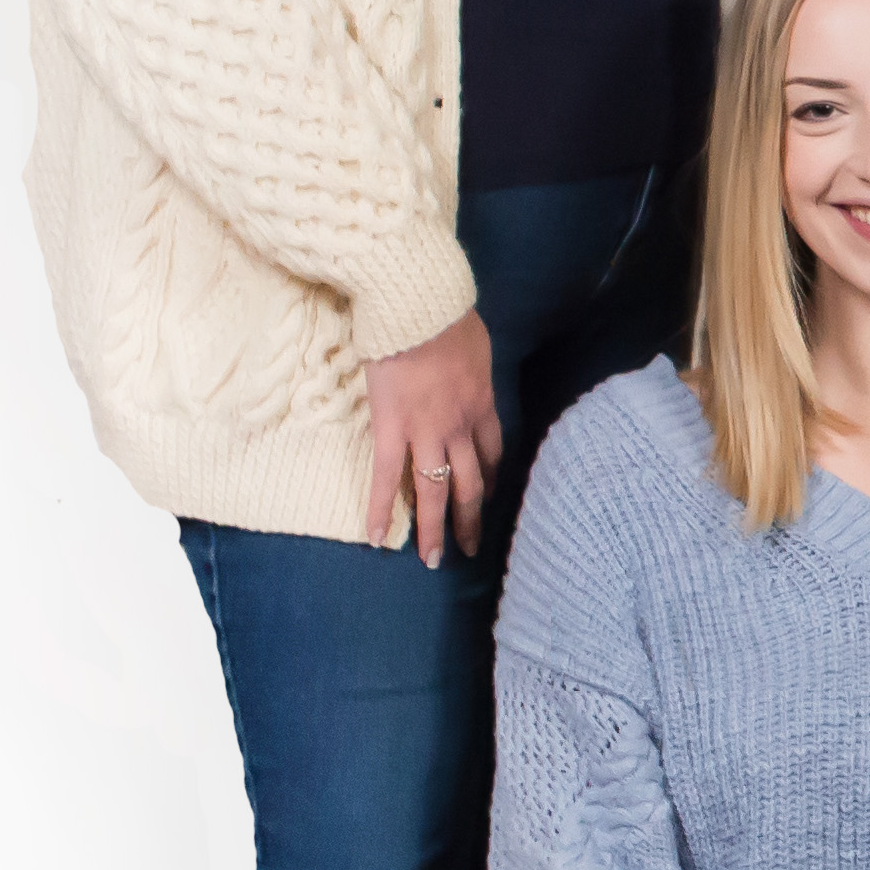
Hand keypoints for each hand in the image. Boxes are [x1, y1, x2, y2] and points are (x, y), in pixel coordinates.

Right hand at [365, 308, 500, 562]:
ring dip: (434, 529)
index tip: (487, 495)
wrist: (417, 308)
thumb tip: (468, 367)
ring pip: (434, 492)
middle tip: (469, 549)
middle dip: (470, 519)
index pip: (492, 453)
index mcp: (483, 406)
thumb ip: (473, 368)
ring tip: (433, 560)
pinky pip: (384, 477)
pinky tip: (377, 537)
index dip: (490, 478)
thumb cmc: (446, 317)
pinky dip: (380, 508)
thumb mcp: (477, 346)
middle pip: (471, 483)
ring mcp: (426, 433)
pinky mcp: (390, 430)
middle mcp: (460, 429)